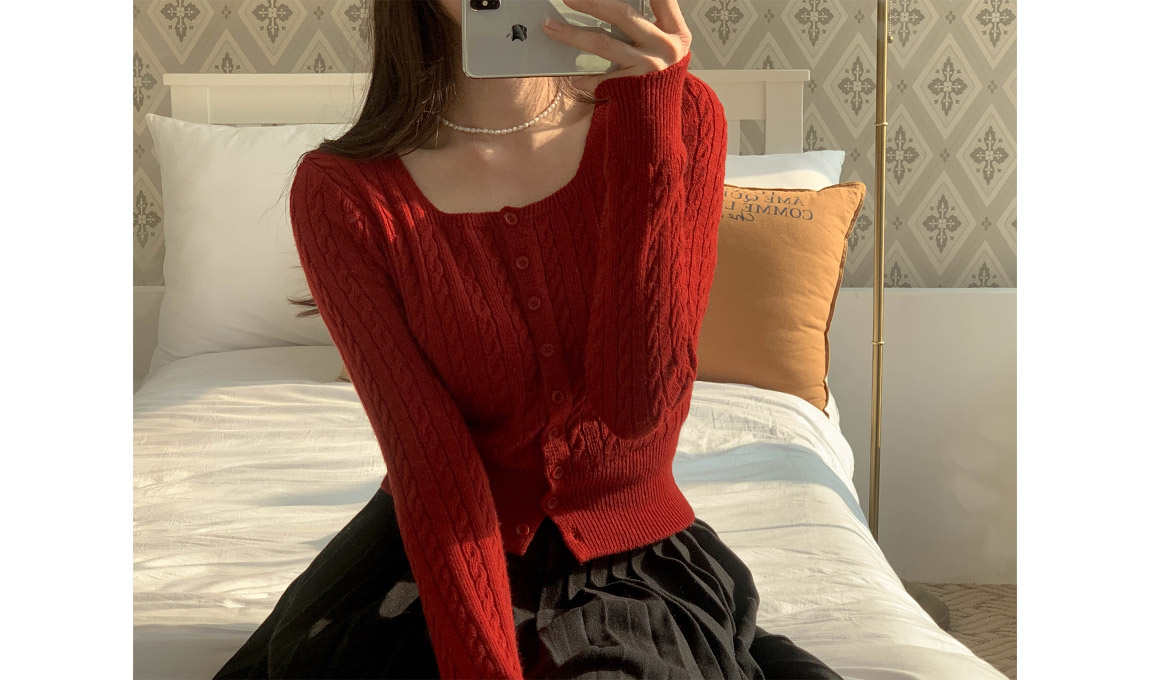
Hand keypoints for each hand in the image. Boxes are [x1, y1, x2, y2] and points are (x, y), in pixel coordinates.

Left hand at [541, 0, 690, 94]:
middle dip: (591, 3)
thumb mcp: (665, 44)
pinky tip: (573, 76)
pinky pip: (600, 78)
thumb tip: (605, 7)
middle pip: (622, 15)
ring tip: (551, 26)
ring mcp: (648, 67)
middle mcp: (665, 46)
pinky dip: (584, 77)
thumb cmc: (660, 74)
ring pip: (604, 44)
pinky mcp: (631, 87)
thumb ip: (648, 22)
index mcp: (676, 31)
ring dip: (573, 34)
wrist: (662, 115)